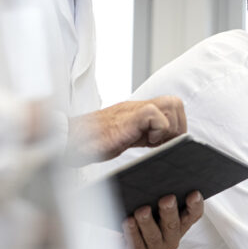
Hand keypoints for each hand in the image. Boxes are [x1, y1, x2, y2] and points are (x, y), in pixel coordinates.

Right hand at [66, 96, 186, 164]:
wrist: (70, 139)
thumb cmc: (93, 141)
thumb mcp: (126, 137)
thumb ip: (144, 134)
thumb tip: (166, 145)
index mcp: (139, 110)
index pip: (173, 107)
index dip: (176, 126)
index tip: (164, 143)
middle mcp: (138, 106)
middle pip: (175, 103)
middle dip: (177, 126)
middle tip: (161, 142)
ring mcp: (134, 109)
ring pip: (171, 105)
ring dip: (168, 127)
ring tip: (153, 141)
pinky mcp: (129, 116)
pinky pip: (155, 115)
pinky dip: (157, 130)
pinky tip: (146, 141)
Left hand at [121, 192, 203, 248]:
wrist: (124, 240)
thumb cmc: (143, 217)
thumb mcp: (154, 205)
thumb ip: (159, 195)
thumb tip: (155, 181)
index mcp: (180, 224)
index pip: (193, 215)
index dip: (195, 205)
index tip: (194, 193)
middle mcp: (171, 239)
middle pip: (172, 225)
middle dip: (170, 212)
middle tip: (167, 199)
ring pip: (153, 236)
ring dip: (148, 222)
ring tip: (142, 211)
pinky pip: (136, 245)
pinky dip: (132, 232)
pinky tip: (128, 221)